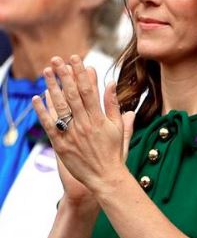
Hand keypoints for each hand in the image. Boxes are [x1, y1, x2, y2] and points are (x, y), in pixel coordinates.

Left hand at [32, 56, 134, 198]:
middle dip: (65, 75)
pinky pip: (50, 125)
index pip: (89, 91)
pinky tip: (37, 98)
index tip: (76, 59)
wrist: (105, 178)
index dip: (81, 74)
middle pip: (72, 95)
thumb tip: (112, 84)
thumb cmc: (114, 153)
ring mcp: (72, 134)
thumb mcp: (119, 128)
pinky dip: (42, 111)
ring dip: (52, 87)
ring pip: (60, 106)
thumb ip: (114, 106)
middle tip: (57, 59)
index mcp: (99, 119)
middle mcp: (85, 125)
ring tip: (47, 72)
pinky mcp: (61, 144)